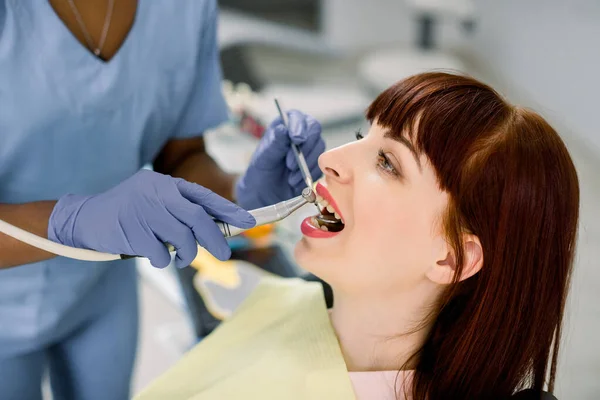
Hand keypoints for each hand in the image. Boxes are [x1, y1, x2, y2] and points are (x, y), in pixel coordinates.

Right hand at [48, 170, 255, 267]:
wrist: (86, 219)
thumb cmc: (130, 214)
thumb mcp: (155, 202)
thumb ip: (181, 211)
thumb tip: (216, 230)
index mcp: (165, 184)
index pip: (203, 196)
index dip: (228, 210)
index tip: (249, 221)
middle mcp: (156, 193)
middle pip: (197, 217)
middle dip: (215, 238)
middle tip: (225, 253)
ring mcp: (143, 211)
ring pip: (182, 238)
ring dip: (187, 254)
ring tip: (181, 258)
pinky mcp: (132, 231)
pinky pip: (161, 253)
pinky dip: (165, 260)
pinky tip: (158, 256)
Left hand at [235, 110, 324, 209]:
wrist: (266, 193)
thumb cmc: (262, 171)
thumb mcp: (264, 157)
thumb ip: (275, 144)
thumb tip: (283, 129)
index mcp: (285, 125)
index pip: (298, 118)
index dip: (299, 127)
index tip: (296, 139)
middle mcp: (301, 133)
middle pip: (314, 130)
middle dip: (304, 149)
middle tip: (290, 165)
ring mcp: (311, 147)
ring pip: (319, 149)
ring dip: (306, 165)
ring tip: (290, 179)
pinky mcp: (316, 163)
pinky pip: (320, 166)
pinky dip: (309, 176)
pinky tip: (296, 183)